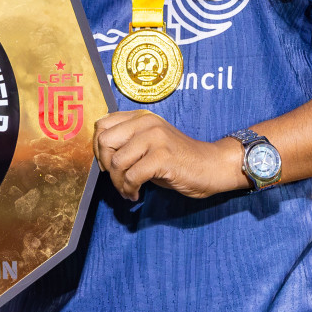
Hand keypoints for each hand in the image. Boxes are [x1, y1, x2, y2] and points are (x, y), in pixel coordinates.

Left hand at [93, 110, 247, 200]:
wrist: (212, 166)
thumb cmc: (179, 160)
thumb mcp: (149, 145)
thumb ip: (128, 144)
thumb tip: (102, 158)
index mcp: (140, 117)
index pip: (102, 124)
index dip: (98, 148)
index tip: (107, 165)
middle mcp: (146, 122)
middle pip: (105, 141)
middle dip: (106, 166)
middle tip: (117, 180)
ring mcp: (155, 138)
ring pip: (117, 161)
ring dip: (118, 183)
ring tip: (128, 190)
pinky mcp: (163, 156)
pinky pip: (132, 176)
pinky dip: (129, 189)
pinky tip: (136, 194)